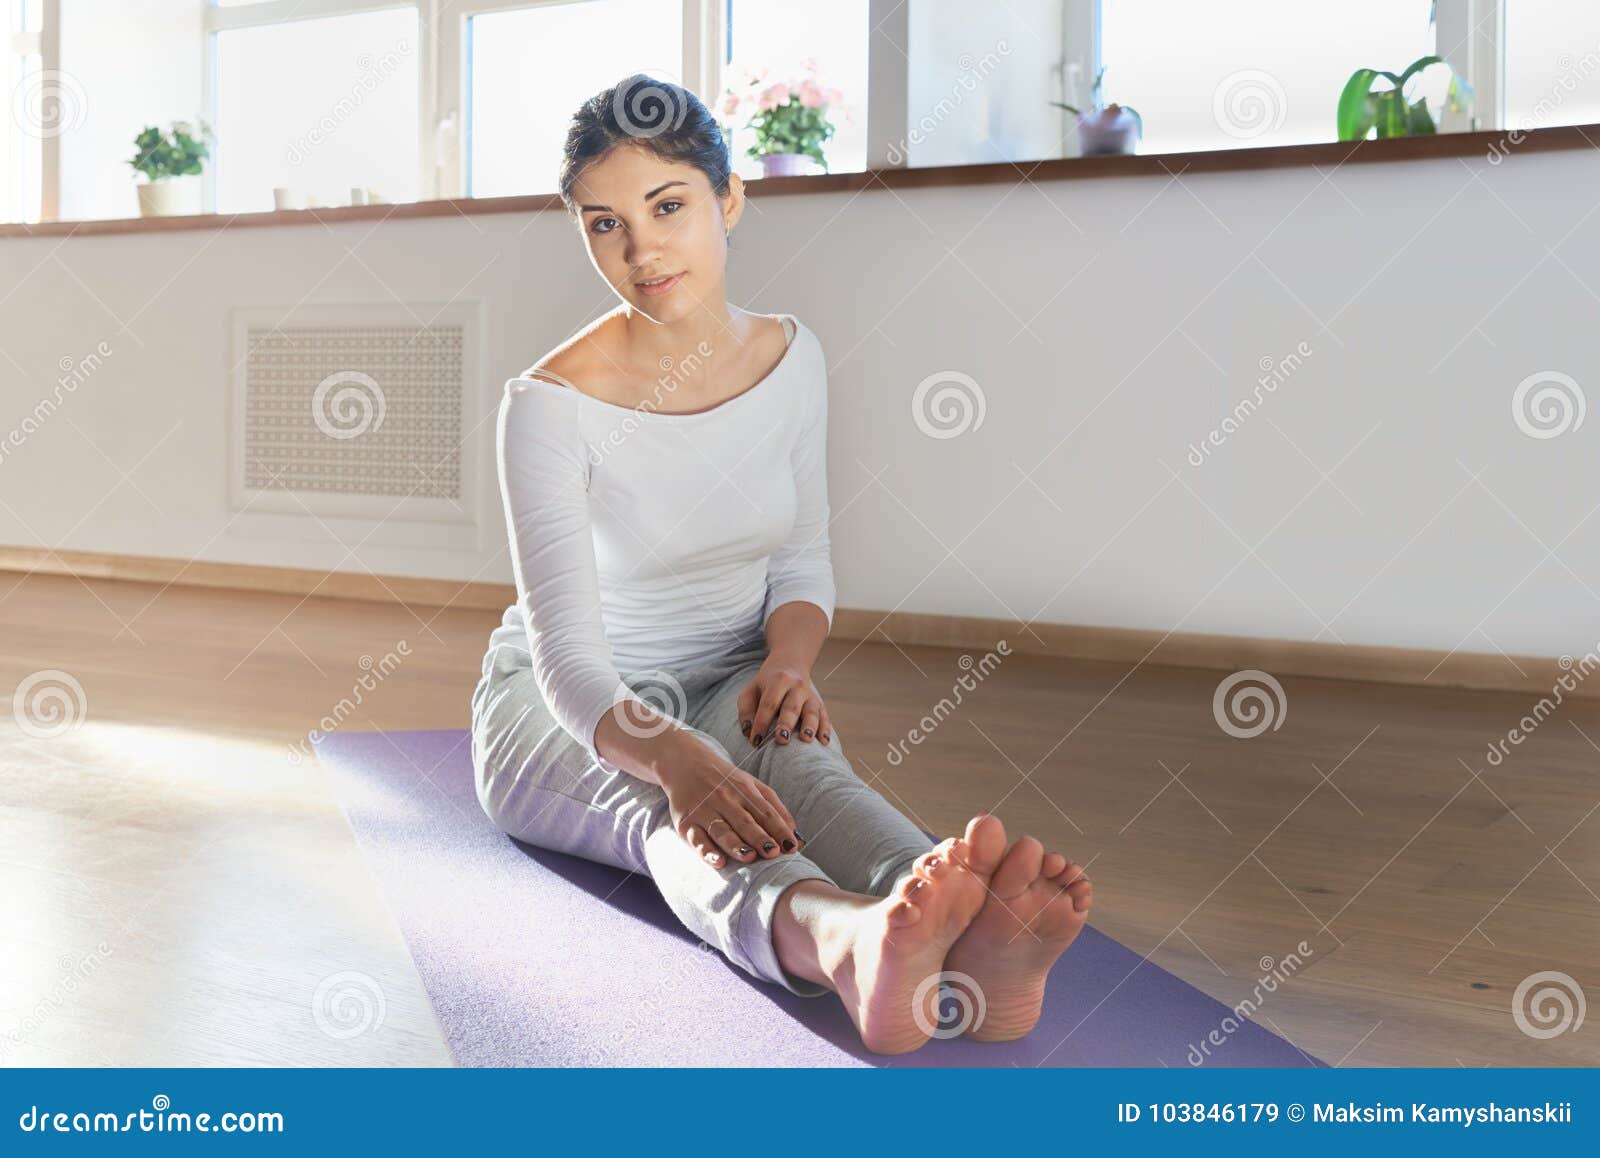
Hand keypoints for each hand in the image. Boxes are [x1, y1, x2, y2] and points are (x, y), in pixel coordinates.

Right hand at [658, 739, 802, 866]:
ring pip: (722, 830)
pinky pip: (697, 839)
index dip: (779, 830)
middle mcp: (725, 800)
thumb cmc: (726, 781)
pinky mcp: (686, 823)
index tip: (791, 847)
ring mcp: (705, 811)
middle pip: (745, 822)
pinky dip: (707, 851)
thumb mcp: (752, 786)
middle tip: (773, 853)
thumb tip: (795, 834)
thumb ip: (774, 808)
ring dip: (736, 845)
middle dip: (760, 838)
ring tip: (749, 857)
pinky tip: (719, 861)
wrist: (685, 764)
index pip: (765, 813)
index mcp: (745, 791)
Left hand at [737, 657, 831, 747]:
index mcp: (778, 681)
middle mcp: (796, 687)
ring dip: (810, 726)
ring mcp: (810, 696)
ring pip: (812, 711)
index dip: (762, 723)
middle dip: (786, 724)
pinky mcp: (820, 705)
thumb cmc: (765, 685)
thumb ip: (746, 711)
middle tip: (781, 739)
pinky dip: (825, 729)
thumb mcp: (751, 691)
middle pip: (791, 707)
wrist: (790, 666)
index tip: (756, 741)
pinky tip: (824, 742)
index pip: (769, 704)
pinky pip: (824, 717)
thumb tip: (748, 732)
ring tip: (806, 739)